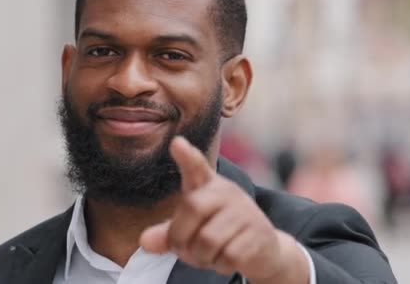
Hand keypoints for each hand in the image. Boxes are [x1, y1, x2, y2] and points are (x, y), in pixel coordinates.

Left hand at [139, 137, 308, 282]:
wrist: (265, 249)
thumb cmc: (219, 234)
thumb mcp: (191, 231)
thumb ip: (167, 233)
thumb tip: (145, 242)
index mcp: (208, 187)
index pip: (196, 167)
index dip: (187, 156)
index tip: (177, 143)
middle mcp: (228, 193)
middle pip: (192, 207)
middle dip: (181, 237)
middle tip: (184, 249)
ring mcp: (246, 212)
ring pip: (208, 240)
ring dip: (201, 258)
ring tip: (207, 256)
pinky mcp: (259, 234)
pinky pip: (228, 257)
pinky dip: (220, 266)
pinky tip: (225, 260)